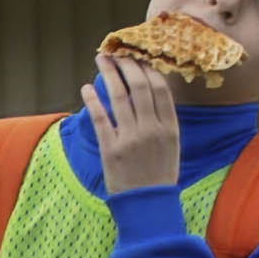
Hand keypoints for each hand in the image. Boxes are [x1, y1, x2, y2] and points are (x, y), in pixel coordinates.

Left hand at [85, 55, 181, 193]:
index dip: (148, 68)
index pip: (160, 88)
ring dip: (108, 73)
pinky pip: (100, 118)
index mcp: (170, 127)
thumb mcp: (171, 146)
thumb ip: (163, 121)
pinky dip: (93, 100)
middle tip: (118, 51)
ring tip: (101, 59)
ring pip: (119, 96)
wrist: (147, 206)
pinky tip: (86, 87)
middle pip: (140, 86)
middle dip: (127, 64)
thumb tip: (151, 92)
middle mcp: (151, 129)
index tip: (138, 55)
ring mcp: (131, 138)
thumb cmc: (159, 175)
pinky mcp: (111, 149)